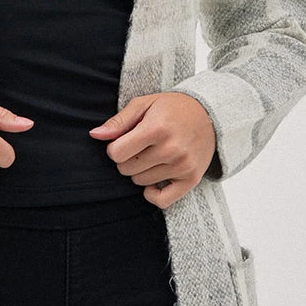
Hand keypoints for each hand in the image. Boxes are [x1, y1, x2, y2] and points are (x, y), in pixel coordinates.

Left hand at [88, 92, 216, 208]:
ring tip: (152, 155)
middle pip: (126, 169)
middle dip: (127, 159)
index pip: (116, 153)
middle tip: (140, 147)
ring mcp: (183, 166)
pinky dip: (153, 193)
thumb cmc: (172, 108)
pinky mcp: (192, 179)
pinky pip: (162, 201)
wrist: (210, 115)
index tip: (124, 140)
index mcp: (157, 128)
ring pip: (140, 182)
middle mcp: (171, 149)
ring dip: (140, 171)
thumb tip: (94, 135)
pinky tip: (155, 179)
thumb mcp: (144, 105)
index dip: (114, 148)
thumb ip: (118, 122)